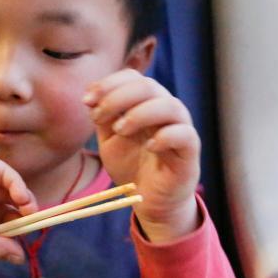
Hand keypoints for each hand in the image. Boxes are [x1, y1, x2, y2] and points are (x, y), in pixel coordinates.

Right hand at [0, 147, 36, 261]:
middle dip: (26, 217)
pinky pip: (6, 174)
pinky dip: (17, 185)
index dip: (20, 232)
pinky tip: (20, 197)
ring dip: (26, 201)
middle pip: (13, 209)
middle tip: (35, 223)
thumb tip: (20, 259)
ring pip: (13, 191)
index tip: (31, 238)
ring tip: (29, 211)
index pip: (6, 227)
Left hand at [84, 69, 199, 241]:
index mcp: (146, 103)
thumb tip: (90, 96)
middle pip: (149, 86)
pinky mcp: (190, 152)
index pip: (133, 78)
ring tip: (120, 129)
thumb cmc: (131, 165)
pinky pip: (186, 135)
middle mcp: (165, 111)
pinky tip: (149, 146)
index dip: (109, 83)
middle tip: (97, 117)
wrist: (148, 200)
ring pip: (171, 106)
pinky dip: (166, 136)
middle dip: (118, 97)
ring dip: (140, 113)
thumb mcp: (109, 140)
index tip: (86, 101)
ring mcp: (180, 129)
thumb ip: (103, 118)